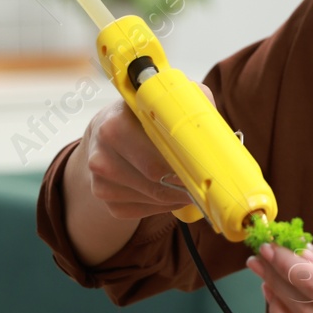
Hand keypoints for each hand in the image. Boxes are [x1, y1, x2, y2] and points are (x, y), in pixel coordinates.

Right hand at [76, 82, 215, 219]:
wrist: (104, 133)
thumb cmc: (140, 115)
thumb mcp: (160, 100)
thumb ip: (188, 101)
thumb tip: (212, 128)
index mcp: (114, 126)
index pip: (158, 156)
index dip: (186, 164)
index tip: (206, 168)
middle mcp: (101, 156)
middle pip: (157, 182)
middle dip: (186, 183)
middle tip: (206, 179)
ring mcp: (100, 182)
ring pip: (154, 198)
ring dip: (177, 195)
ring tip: (188, 182)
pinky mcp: (107, 202)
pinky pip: (145, 211)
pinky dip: (164, 204)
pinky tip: (168, 189)